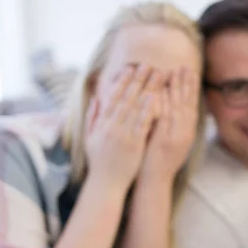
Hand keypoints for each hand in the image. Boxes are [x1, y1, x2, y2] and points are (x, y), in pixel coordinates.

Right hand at [85, 65, 162, 190]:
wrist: (106, 184)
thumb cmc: (99, 162)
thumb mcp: (90, 138)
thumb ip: (93, 117)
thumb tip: (97, 98)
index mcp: (102, 123)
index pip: (113, 97)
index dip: (123, 81)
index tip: (130, 68)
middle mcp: (112, 126)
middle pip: (127, 98)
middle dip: (138, 80)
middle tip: (148, 64)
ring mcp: (123, 134)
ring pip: (136, 107)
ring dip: (147, 89)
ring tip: (157, 75)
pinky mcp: (134, 144)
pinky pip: (142, 124)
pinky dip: (148, 109)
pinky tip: (155, 97)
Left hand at [142, 68, 199, 177]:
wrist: (154, 181)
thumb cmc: (157, 161)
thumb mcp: (170, 141)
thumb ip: (172, 124)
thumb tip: (171, 105)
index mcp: (187, 132)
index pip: (190, 105)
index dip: (190, 88)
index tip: (190, 71)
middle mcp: (185, 133)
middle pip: (187, 104)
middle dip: (186, 84)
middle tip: (186, 66)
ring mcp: (176, 137)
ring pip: (179, 109)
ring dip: (177, 89)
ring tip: (175, 71)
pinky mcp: (165, 140)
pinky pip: (166, 118)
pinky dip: (166, 103)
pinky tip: (164, 90)